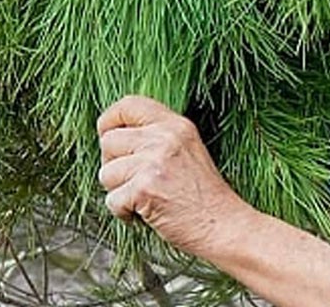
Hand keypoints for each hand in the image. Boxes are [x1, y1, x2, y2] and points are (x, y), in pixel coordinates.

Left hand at [97, 95, 250, 255]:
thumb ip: (156, 137)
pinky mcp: (144, 188)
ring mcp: (154, 162)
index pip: (128, 104)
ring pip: (106, 172)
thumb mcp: (187, 150)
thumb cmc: (204, 196)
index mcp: (176, 125)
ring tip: (145, 198)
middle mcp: (165, 137)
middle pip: (108, 141)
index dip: (110, 120)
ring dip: (119, 191)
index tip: (109, 136)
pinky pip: (112, 200)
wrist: (223, 224)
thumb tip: (113, 136)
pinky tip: (147, 213)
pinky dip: (124, 213)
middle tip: (135, 181)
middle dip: (113, 166)